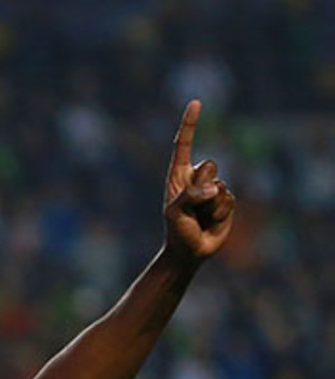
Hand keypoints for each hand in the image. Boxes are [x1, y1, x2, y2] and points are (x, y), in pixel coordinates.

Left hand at [163, 100, 235, 264]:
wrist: (191, 251)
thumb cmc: (177, 230)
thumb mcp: (175, 212)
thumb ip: (191, 196)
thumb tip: (215, 187)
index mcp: (178, 175)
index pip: (183, 144)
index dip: (190, 124)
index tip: (195, 103)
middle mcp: (196, 177)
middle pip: (209, 165)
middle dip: (201, 186)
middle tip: (191, 207)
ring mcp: (213, 188)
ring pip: (220, 185)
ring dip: (210, 205)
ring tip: (199, 217)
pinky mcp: (226, 200)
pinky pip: (228, 200)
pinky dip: (220, 213)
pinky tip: (211, 221)